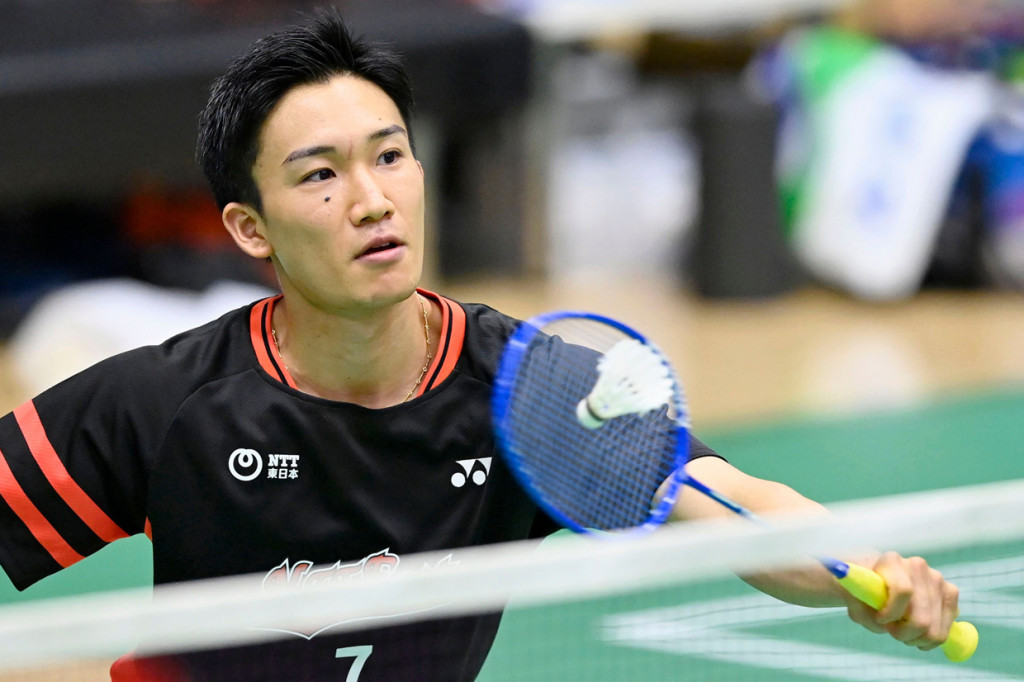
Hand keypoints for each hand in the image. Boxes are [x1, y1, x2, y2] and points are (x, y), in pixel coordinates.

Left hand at [843, 551, 959, 650]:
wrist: (878, 581)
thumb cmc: (865, 592)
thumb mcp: (855, 602)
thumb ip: (865, 613)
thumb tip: (882, 622)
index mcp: (891, 561)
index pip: (903, 591)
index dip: (891, 613)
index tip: (880, 619)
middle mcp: (917, 566)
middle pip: (920, 616)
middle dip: (904, 633)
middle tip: (892, 631)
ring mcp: (937, 578)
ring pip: (934, 626)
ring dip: (917, 638)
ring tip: (904, 634)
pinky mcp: (950, 592)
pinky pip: (946, 628)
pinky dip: (931, 639)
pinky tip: (918, 636)